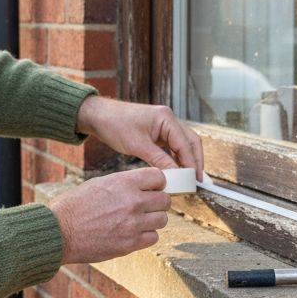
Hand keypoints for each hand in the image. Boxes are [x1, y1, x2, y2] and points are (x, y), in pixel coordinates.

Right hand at [48, 167, 170, 263]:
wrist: (59, 232)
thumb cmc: (74, 206)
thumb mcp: (99, 184)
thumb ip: (124, 185)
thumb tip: (142, 187)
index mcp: (123, 182)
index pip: (158, 177)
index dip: (157, 183)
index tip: (152, 188)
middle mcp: (132, 201)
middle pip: (165, 200)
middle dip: (158, 202)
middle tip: (148, 206)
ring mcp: (133, 224)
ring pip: (162, 220)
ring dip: (153, 220)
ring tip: (139, 221)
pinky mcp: (130, 244)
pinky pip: (153, 238)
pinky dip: (146, 236)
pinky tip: (134, 233)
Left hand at [75, 96, 203, 179]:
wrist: (99, 116)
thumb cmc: (115, 125)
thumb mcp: (137, 145)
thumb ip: (158, 160)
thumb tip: (175, 176)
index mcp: (166, 118)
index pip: (185, 143)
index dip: (192, 163)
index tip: (195, 180)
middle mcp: (168, 120)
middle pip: (190, 142)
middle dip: (195, 161)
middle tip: (198, 180)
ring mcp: (164, 126)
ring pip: (183, 145)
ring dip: (186, 160)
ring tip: (189, 179)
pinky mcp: (157, 132)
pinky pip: (172, 147)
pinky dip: (176, 159)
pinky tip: (176, 171)